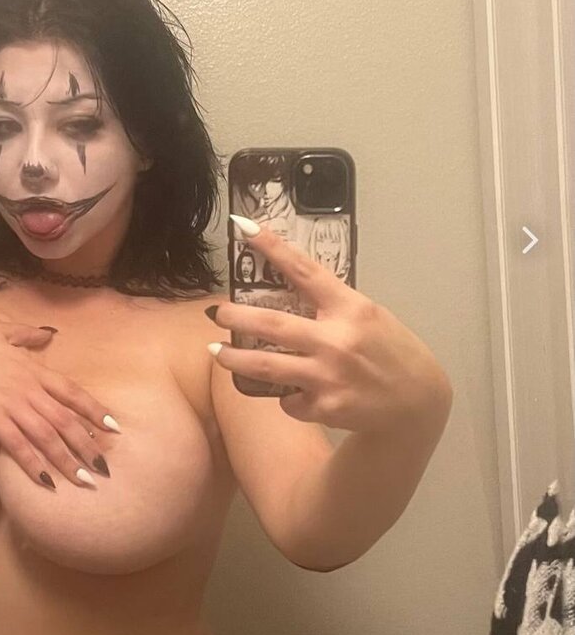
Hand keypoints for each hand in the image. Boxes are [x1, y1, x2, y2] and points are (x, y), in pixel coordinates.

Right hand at [0, 320, 119, 488]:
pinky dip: (34, 464)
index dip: (94, 409)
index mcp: (32, 370)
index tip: (112, 428)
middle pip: (65, 419)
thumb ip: (25, 334)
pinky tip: (47, 482)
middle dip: (87, 445)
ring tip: (84, 480)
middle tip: (105, 467)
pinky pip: (18, 446)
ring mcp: (11, 405)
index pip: (71, 391)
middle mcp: (27, 389)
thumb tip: (49, 333)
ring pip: (47, 436)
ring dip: (68, 460)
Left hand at [209, 216, 451, 434]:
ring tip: (216, 352)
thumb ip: (333, 306)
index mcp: (351, 308)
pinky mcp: (324, 407)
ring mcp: (328, 376)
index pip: (305, 270)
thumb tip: (289, 291)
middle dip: (236, 317)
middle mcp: (337, 340)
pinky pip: (288, 400)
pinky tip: (293, 393)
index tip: (244, 227)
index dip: (272, 247)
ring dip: (234, 359)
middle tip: (217, 313)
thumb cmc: (392, 352)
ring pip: (266, 366)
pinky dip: (286, 396)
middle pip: (272, 325)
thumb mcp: (370, 317)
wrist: (417, 404)